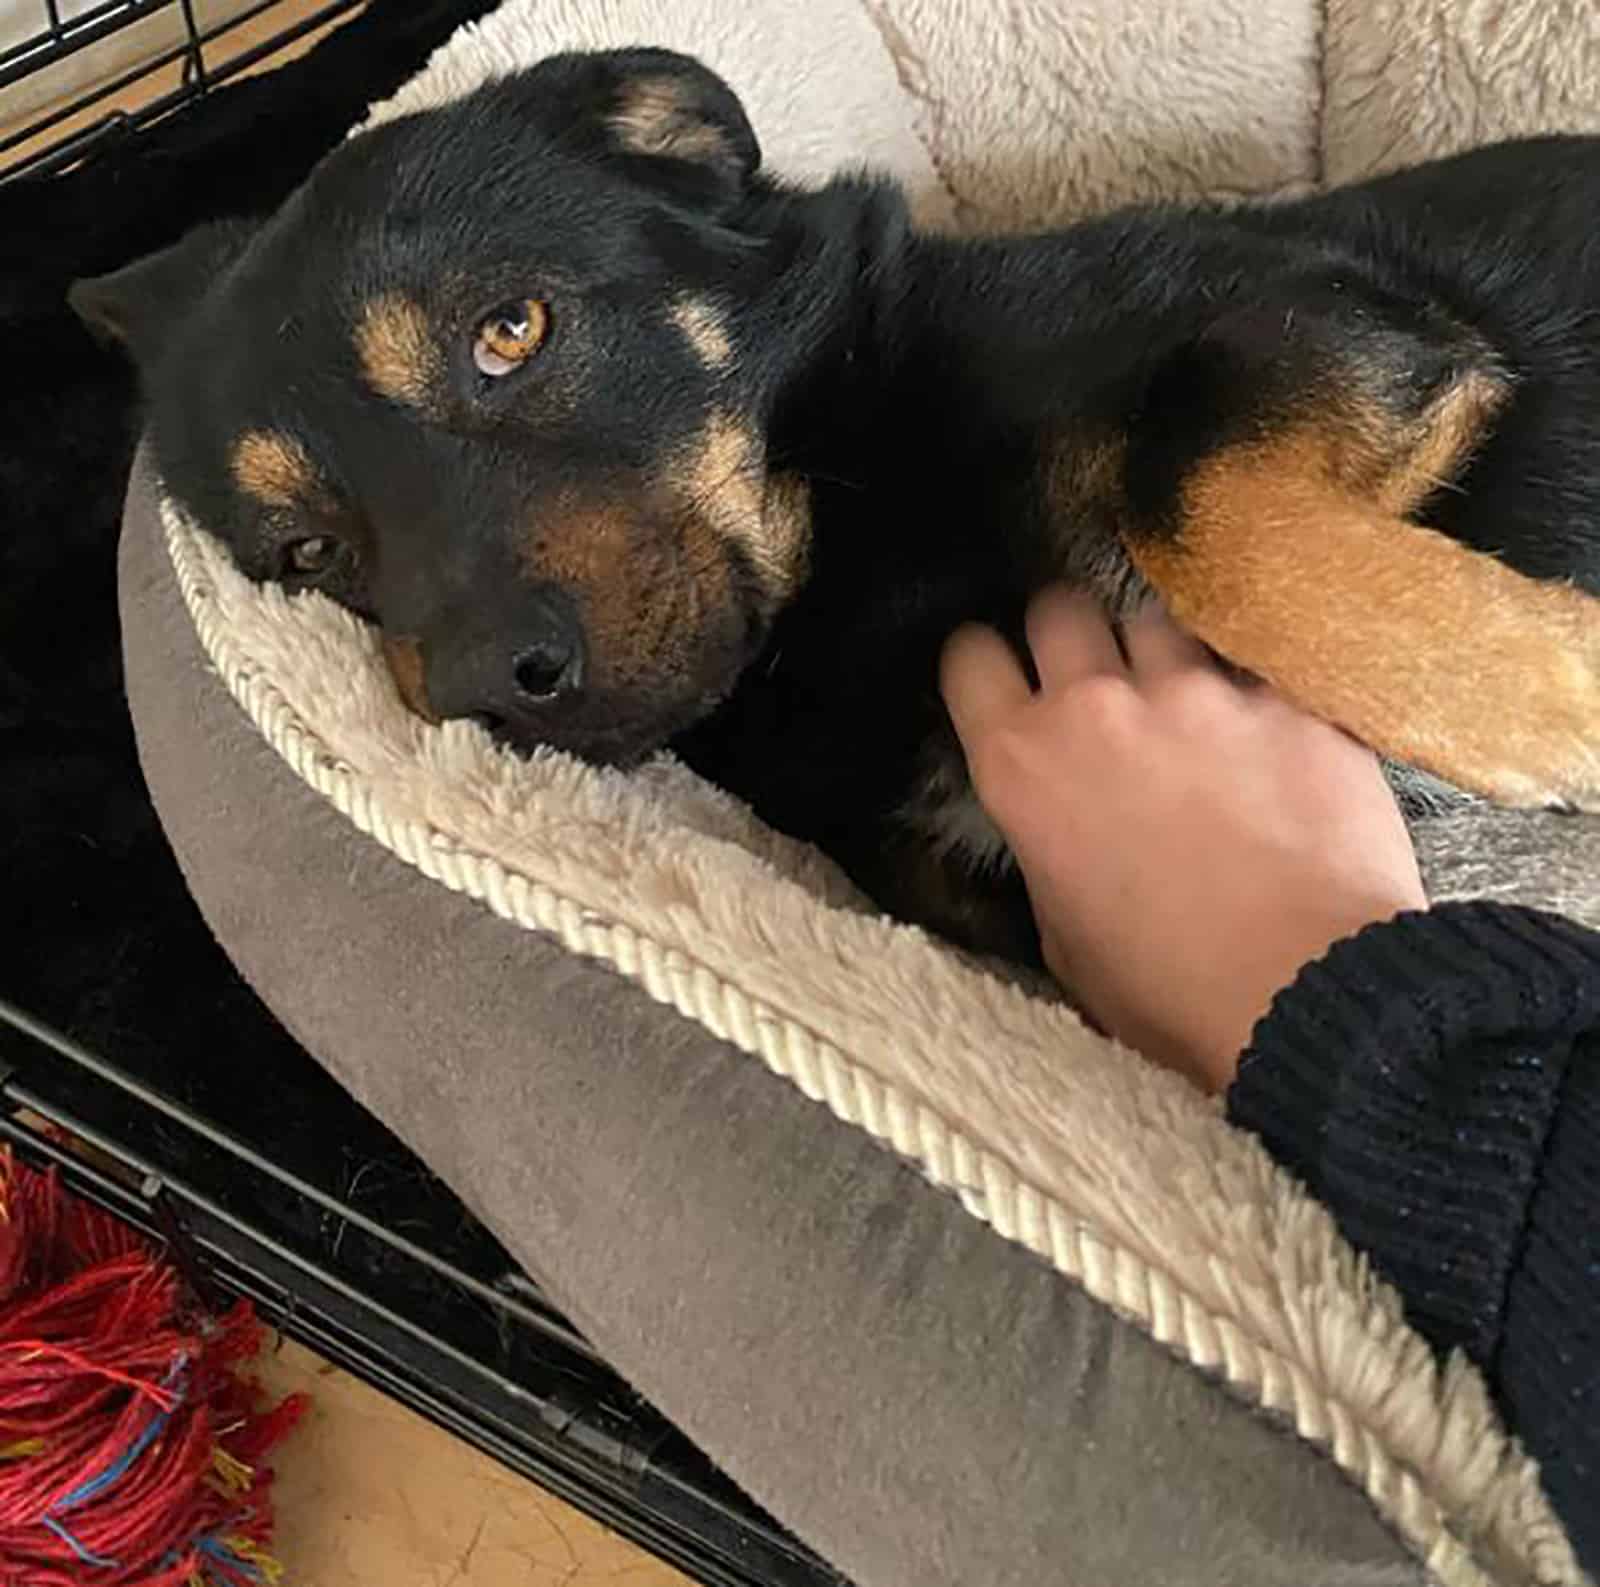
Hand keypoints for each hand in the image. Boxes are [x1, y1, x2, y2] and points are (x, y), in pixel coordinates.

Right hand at [940, 588, 1426, 1090]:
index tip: (1004, 680)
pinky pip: (1251, 664)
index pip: (969, 657)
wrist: (1308, 987)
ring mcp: (1198, 690)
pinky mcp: (1285, 697)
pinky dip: (1247, 693)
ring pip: (1155, 621)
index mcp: (1023, 767)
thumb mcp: (1064, 937)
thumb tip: (1065, 830)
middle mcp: (1098, 706)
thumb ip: (1049, 853)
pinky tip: (1265, 741)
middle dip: (1066, 633)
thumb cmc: (1170, 989)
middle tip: (1091, 677)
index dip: (982, 662)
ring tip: (1188, 710)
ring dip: (1159, 657)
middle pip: (1058, 607)